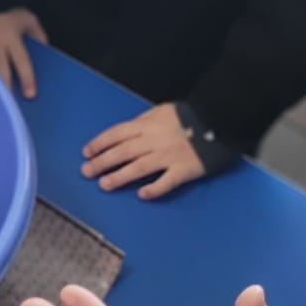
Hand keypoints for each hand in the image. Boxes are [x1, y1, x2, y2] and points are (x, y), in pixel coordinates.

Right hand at [0, 9, 47, 98]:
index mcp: (12, 39)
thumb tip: (45, 47)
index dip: (27, 78)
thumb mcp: (26, 16)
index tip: (30, 95)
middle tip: (6, 105)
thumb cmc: (5, 8)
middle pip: (0, 70)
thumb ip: (36, 32)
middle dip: (4, 87)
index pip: (22, 62)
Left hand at [82, 103, 206, 198]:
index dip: (100, 143)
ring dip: (119, 176)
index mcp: (148, 124)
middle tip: (87, 172)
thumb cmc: (189, 115)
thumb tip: (126, 134)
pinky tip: (142, 195)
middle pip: (123, 152)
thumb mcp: (161, 111)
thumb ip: (143, 122)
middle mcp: (154, 140)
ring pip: (139, 167)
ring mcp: (169, 155)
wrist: (218, 119)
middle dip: (102, 162)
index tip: (87, 152)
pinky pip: (166, 181)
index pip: (117, 133)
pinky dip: (154, 189)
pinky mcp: (184, 169)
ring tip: (104, 184)